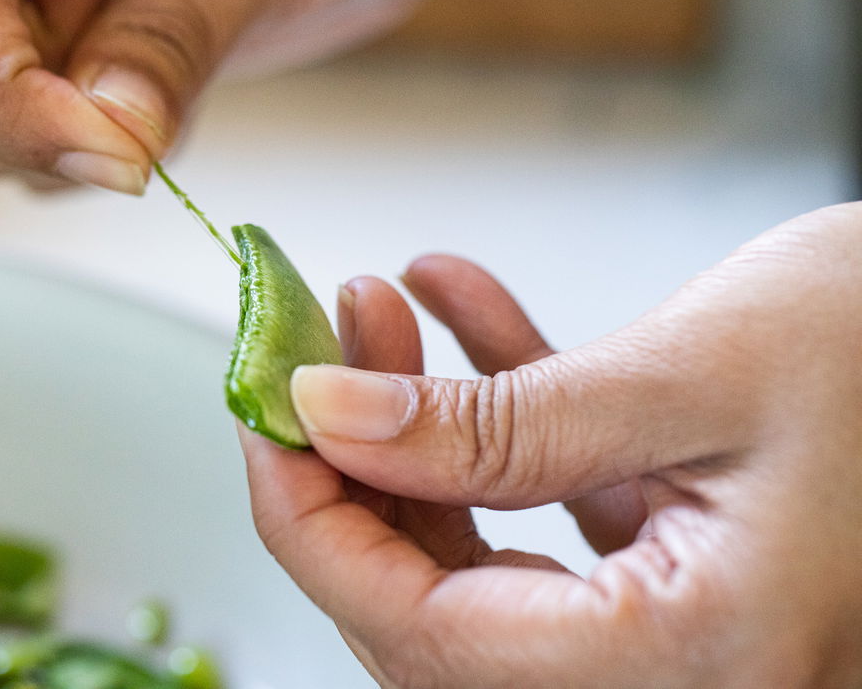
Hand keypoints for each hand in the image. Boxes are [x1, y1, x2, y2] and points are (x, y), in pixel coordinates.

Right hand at [0, 0, 506, 192]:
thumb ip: (168, 39)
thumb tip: (108, 151)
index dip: (6, 93)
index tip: (118, 159)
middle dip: (7, 103)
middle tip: (141, 68)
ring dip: (47, 138)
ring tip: (161, 57)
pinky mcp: (23, 57)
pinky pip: (3, 147)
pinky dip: (79, 149)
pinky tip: (155, 82)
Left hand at [240, 202, 861, 687]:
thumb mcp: (695, 373)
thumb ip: (498, 421)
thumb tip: (329, 417)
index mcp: (694, 662)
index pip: (420, 632)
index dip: (311, 519)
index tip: (262, 408)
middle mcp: (682, 675)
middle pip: (434, 604)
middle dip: (355, 466)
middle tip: (313, 345)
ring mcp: (680, 627)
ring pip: (479, 556)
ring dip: (415, 430)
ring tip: (378, 308)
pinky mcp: (679, 561)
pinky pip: (547, 506)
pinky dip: (494, 412)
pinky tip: (460, 306)